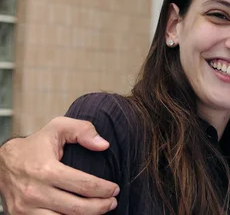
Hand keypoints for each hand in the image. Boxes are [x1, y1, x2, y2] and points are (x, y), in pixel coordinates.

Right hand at [0, 117, 119, 214]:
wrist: (1, 162)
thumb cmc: (35, 145)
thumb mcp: (58, 128)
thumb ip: (83, 130)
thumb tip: (104, 145)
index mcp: (46, 169)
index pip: (83, 184)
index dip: (104, 189)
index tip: (114, 189)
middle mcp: (35, 191)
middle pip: (77, 208)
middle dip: (100, 207)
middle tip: (112, 202)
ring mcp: (26, 208)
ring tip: (100, 210)